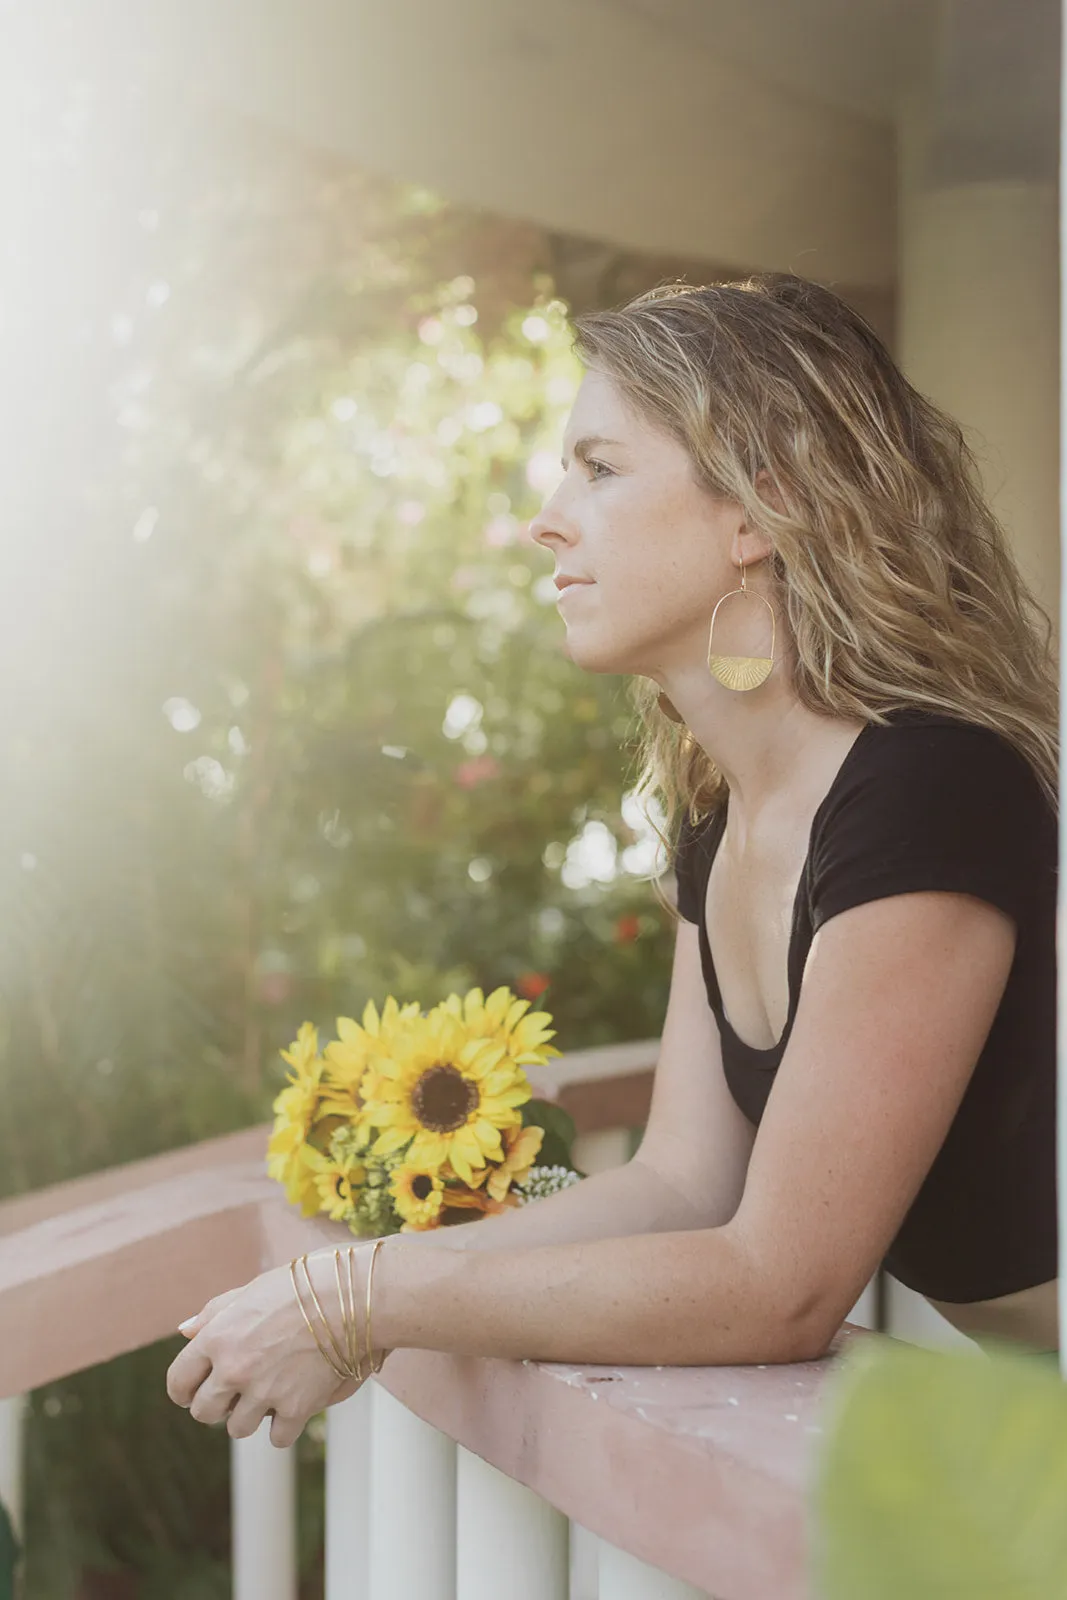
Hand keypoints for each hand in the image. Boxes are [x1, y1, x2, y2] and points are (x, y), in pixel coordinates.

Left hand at [166, 1248, 380, 1447]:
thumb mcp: (250, 1291)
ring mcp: (264, 1391)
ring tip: (269, 1394)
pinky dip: (285, 1427)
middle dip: (217, 1405)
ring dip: (250, 1416)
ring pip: (238, 1430)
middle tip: (235, 1393)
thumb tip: (184, 1331)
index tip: (194, 1391)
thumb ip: (213, 1313)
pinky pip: (278, 1438)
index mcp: (217, 1337)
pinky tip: (293, 1406)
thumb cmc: (300, 1286)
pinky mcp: (296, 1408)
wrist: (351, 1297)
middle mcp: (234, 1369)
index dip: (184, 1390)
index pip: (178, 1382)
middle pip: (204, 1413)